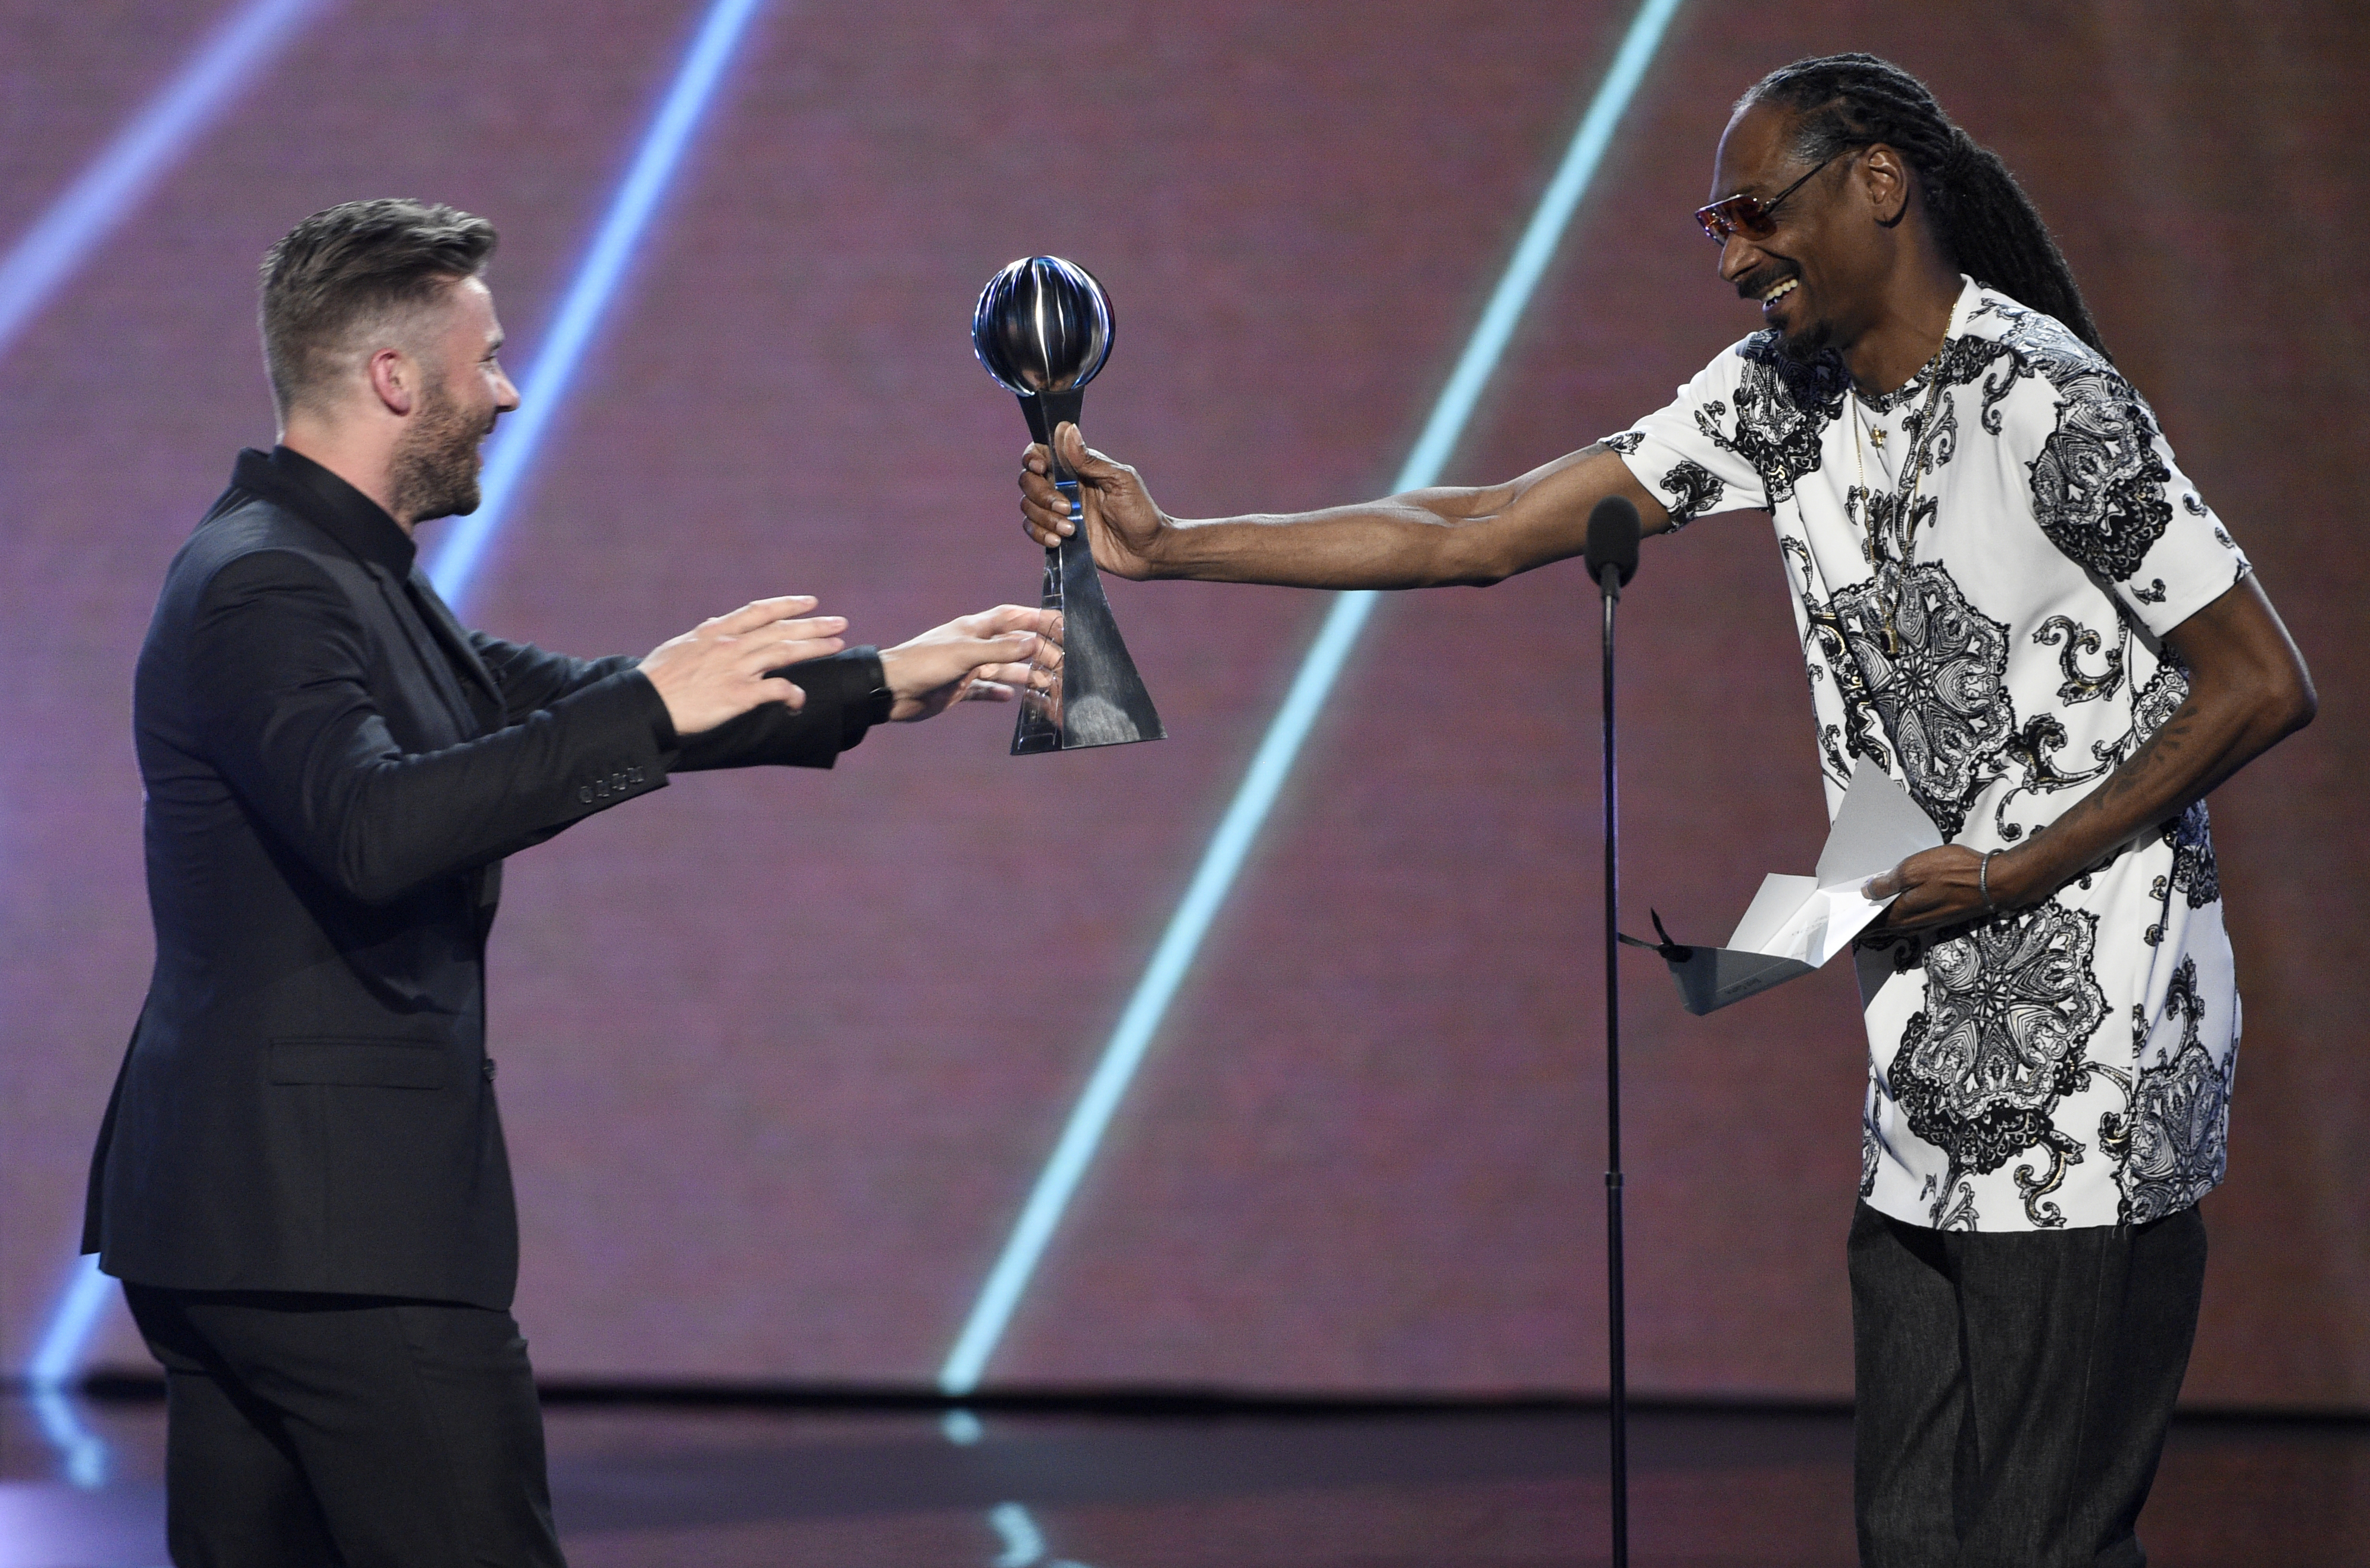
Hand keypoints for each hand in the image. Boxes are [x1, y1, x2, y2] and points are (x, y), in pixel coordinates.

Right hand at [639, 595, 845, 735]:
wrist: (646, 704)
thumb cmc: (657, 679)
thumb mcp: (680, 646)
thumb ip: (704, 636)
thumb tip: (716, 624)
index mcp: (717, 631)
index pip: (760, 612)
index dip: (788, 605)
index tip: (810, 603)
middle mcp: (731, 645)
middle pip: (781, 630)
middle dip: (813, 625)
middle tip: (840, 623)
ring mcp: (737, 669)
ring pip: (785, 652)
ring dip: (814, 648)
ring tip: (837, 645)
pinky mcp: (740, 695)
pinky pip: (778, 690)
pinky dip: (794, 694)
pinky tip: (800, 700)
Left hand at [878, 604, 1052, 721]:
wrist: (891, 691)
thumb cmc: (924, 663)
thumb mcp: (965, 654)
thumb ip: (1000, 649)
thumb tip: (1034, 642)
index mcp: (973, 629)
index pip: (1011, 617)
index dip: (1035, 618)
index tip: (1060, 623)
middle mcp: (973, 646)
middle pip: (1013, 645)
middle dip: (1038, 652)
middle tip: (1062, 664)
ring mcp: (967, 668)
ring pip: (1004, 669)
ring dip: (1026, 675)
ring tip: (1049, 684)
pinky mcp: (959, 689)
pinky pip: (985, 690)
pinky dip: (999, 693)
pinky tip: (1013, 698)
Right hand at [1018, 422, 1166, 578]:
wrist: (1148, 550)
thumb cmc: (1140, 512)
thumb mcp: (1120, 480)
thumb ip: (1090, 459)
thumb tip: (1067, 429)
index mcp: (1077, 469)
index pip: (1041, 453)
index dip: (1032, 458)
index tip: (1040, 468)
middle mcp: (1064, 487)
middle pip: (1028, 480)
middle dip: (1041, 494)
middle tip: (1066, 507)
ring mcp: (1059, 512)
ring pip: (1028, 506)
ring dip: (1044, 518)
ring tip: (1071, 529)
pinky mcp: (1058, 534)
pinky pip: (1032, 529)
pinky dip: (1040, 534)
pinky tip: (1059, 540)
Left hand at [1865, 845, 2036, 932]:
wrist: (1996, 882)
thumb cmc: (1957, 872)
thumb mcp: (1915, 869)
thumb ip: (1888, 882)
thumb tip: (1867, 891)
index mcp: (1902, 915)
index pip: (1869, 925)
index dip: (1854, 920)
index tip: (1840, 915)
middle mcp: (1913, 924)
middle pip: (1881, 925)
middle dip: (1865, 917)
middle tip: (1850, 906)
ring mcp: (1928, 921)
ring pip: (1897, 921)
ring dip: (1882, 913)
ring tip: (1870, 900)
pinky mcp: (1940, 915)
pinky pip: (1912, 916)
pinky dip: (1900, 909)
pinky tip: (1898, 897)